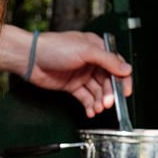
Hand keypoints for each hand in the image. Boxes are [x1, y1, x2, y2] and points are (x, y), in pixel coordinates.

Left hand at [0, 25, 132, 117]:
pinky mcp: (72, 85)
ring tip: (99, 108)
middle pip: (108, 81)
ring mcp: (81, 74)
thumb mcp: (86, 50)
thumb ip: (108, 60)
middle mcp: (91, 62)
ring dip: (100, 101)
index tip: (125, 91)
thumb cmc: (54, 47)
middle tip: (108, 103)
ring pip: (97, 91)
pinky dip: (90, 105)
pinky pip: (85, 97)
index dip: (122, 79)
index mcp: (97, 48)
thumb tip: (126, 69)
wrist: (30, 58)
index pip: (116, 65)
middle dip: (109, 93)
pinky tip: (91, 111)